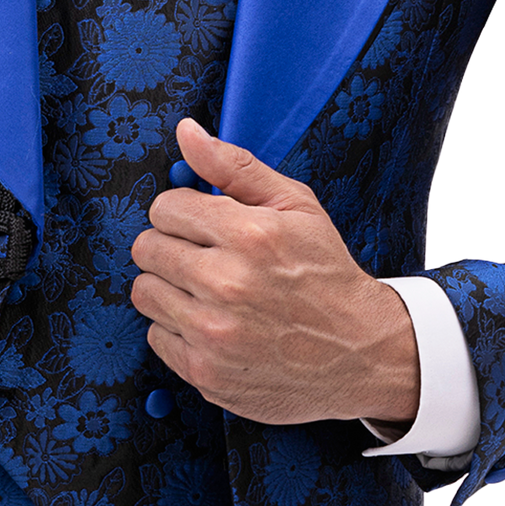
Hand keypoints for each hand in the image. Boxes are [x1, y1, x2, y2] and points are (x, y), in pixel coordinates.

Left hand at [129, 118, 420, 427]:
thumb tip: (186, 133)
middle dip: (171, 246)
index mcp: (249, 235)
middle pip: (146, 249)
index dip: (183, 212)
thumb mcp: (296, 206)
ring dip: (170, 288)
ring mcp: (213, 333)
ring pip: (144, 292)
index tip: (204, 225)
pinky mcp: (206, 371)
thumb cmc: (326, 274)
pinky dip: (178, 329)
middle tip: (206, 257)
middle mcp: (227, 284)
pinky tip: (214, 324)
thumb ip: (234, 167)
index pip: (164, 208)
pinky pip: (156, 336)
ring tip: (209, 291)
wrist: (360, 351)